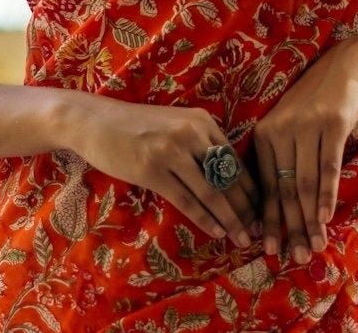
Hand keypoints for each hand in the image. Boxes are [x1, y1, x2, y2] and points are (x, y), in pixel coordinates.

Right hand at [66, 94, 258, 247]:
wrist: (96, 121)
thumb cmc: (136, 126)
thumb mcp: (175, 125)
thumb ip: (199, 144)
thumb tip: (226, 178)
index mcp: (201, 121)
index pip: (234, 158)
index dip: (250, 187)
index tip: (262, 209)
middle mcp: (191, 133)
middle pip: (228, 176)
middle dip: (246, 206)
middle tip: (258, 229)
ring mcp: (172, 151)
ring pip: (211, 191)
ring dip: (230, 218)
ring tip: (242, 237)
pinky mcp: (153, 170)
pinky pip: (186, 199)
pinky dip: (204, 217)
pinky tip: (216, 231)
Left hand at [252, 38, 357, 263]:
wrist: (347, 66)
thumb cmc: (317, 102)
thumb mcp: (292, 126)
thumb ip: (283, 159)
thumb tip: (279, 209)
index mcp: (264, 133)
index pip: (264, 185)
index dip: (268, 219)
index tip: (269, 249)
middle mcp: (280, 129)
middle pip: (284, 188)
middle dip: (289, 227)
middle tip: (293, 257)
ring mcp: (305, 126)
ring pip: (305, 182)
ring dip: (309, 219)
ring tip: (314, 246)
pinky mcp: (331, 123)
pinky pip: (327, 166)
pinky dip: (326, 195)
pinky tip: (326, 218)